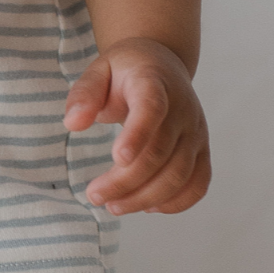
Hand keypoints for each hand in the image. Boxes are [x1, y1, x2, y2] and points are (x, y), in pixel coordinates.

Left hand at [63, 36, 210, 215]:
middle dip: (126, 181)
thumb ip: (84, 94)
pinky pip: (198, 183)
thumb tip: (72, 123)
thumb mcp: (98, 70)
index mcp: (154, 83)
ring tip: (113, 206)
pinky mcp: (201, 150)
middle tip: (94, 196)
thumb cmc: (125, 71)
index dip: (138, 134)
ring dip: (146, 197)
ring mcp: (195, 132)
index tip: (116, 159)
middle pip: (161, 152)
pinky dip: (177, 202)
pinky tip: (148, 207)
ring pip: (179, 174)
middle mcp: (182, 109)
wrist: (163, 65)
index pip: (152, 108)